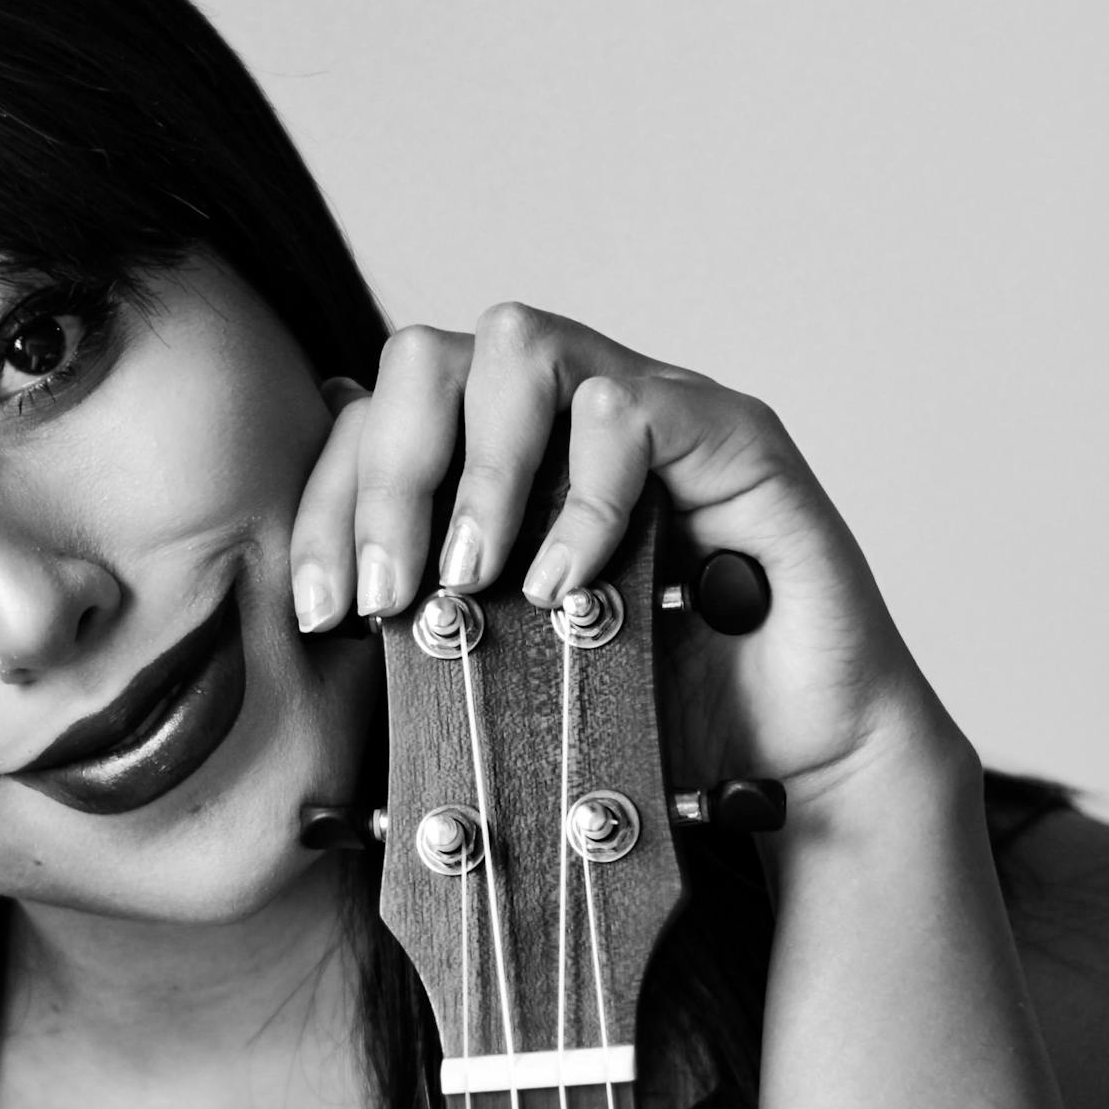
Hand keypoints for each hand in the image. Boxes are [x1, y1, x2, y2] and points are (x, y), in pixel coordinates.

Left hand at [285, 303, 967, 812]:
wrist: (800, 764)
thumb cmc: (656, 721)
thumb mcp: (504, 680)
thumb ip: (421, 629)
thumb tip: (308, 600)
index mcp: (495, 462)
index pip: (375, 421)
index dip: (329, 505)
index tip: (323, 612)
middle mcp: (562, 416)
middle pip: (426, 357)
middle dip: (386, 476)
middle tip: (385, 596)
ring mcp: (647, 410)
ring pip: (521, 344)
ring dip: (477, 469)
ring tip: (472, 580)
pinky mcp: (729, 436)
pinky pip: (631, 411)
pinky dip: (584, 496)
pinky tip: (564, 587)